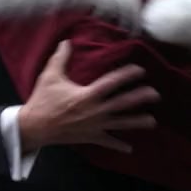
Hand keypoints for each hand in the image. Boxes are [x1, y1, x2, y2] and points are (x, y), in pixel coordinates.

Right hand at [18, 40, 159, 152]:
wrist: (34, 127)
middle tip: (156, 94)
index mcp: (88, 94)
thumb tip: (66, 41)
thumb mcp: (50, 76)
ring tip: (152, 121)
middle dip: (140, 98)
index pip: (113, 82)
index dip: (128, 74)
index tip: (140, 70)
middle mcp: (95, 111)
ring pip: (121, 124)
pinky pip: (107, 142)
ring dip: (137, 122)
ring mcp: (94, 126)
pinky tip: (130, 149)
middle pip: (123, 103)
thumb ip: (60, 58)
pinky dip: (118, 146)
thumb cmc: (43, 100)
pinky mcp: (90, 137)